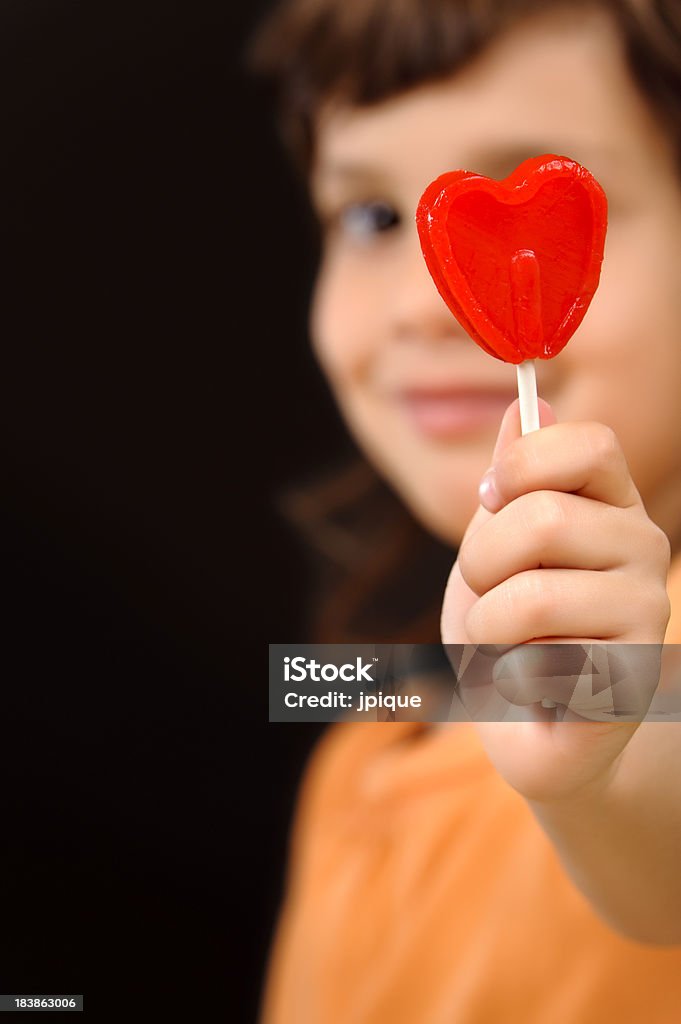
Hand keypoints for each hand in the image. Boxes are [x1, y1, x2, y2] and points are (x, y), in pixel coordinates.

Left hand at [441, 400, 670, 802]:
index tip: (492, 498)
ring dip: (487, 629)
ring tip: (505, 646)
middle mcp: (644, 548)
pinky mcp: (633, 681)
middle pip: (541, 518)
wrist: (525, 723)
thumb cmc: (506, 627)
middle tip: (490, 594)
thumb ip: (512, 480)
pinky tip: (533, 685)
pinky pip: (539, 662)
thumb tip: (526, 400)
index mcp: (612, 504)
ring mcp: (646, 614)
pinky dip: (508, 678)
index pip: (589, 443)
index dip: (523, 465)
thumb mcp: (495, 544)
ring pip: (531, 596)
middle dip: (481, 563)